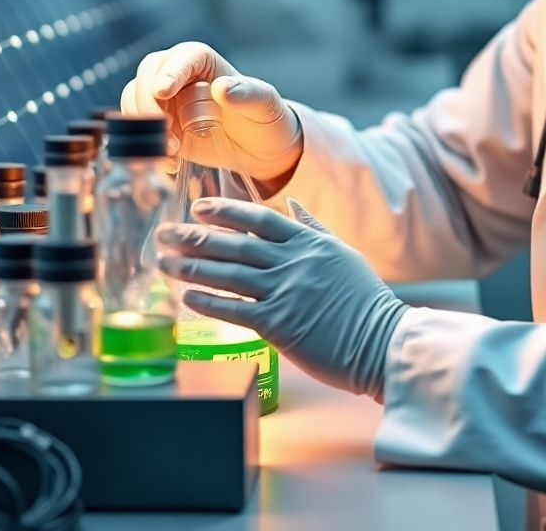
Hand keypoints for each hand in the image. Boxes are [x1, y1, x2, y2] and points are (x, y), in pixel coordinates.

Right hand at [120, 42, 302, 180]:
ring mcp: (165, 100)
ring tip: (173, 151)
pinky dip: (145, 145)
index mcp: (205, 61)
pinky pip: (137, 128)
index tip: (163, 91)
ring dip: (144, 127)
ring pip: (134, 100)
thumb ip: (249, 95)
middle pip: (147, 74)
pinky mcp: (158, 124)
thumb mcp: (266, 106)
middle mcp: (180, 75)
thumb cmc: (264, 119)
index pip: (182, 56)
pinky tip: (170, 163)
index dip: (170, 71)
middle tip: (165, 130)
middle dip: (148, 102)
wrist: (259, 149)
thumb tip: (221, 89)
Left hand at [156, 198, 408, 400]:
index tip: (199, 207)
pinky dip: (208, 302)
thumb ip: (313, 228)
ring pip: (228, 274)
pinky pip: (234, 310)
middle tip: (166, 232)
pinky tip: (186, 297)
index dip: (225, 210)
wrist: (380, 340)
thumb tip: (291, 204)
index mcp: (309, 242)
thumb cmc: (364, 299)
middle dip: (195, 236)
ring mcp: (284, 292)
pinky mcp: (278, 325)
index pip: (259, 218)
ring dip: (192, 267)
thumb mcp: (343, 253)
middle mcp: (293, 262)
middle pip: (235, 243)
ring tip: (164, 263)